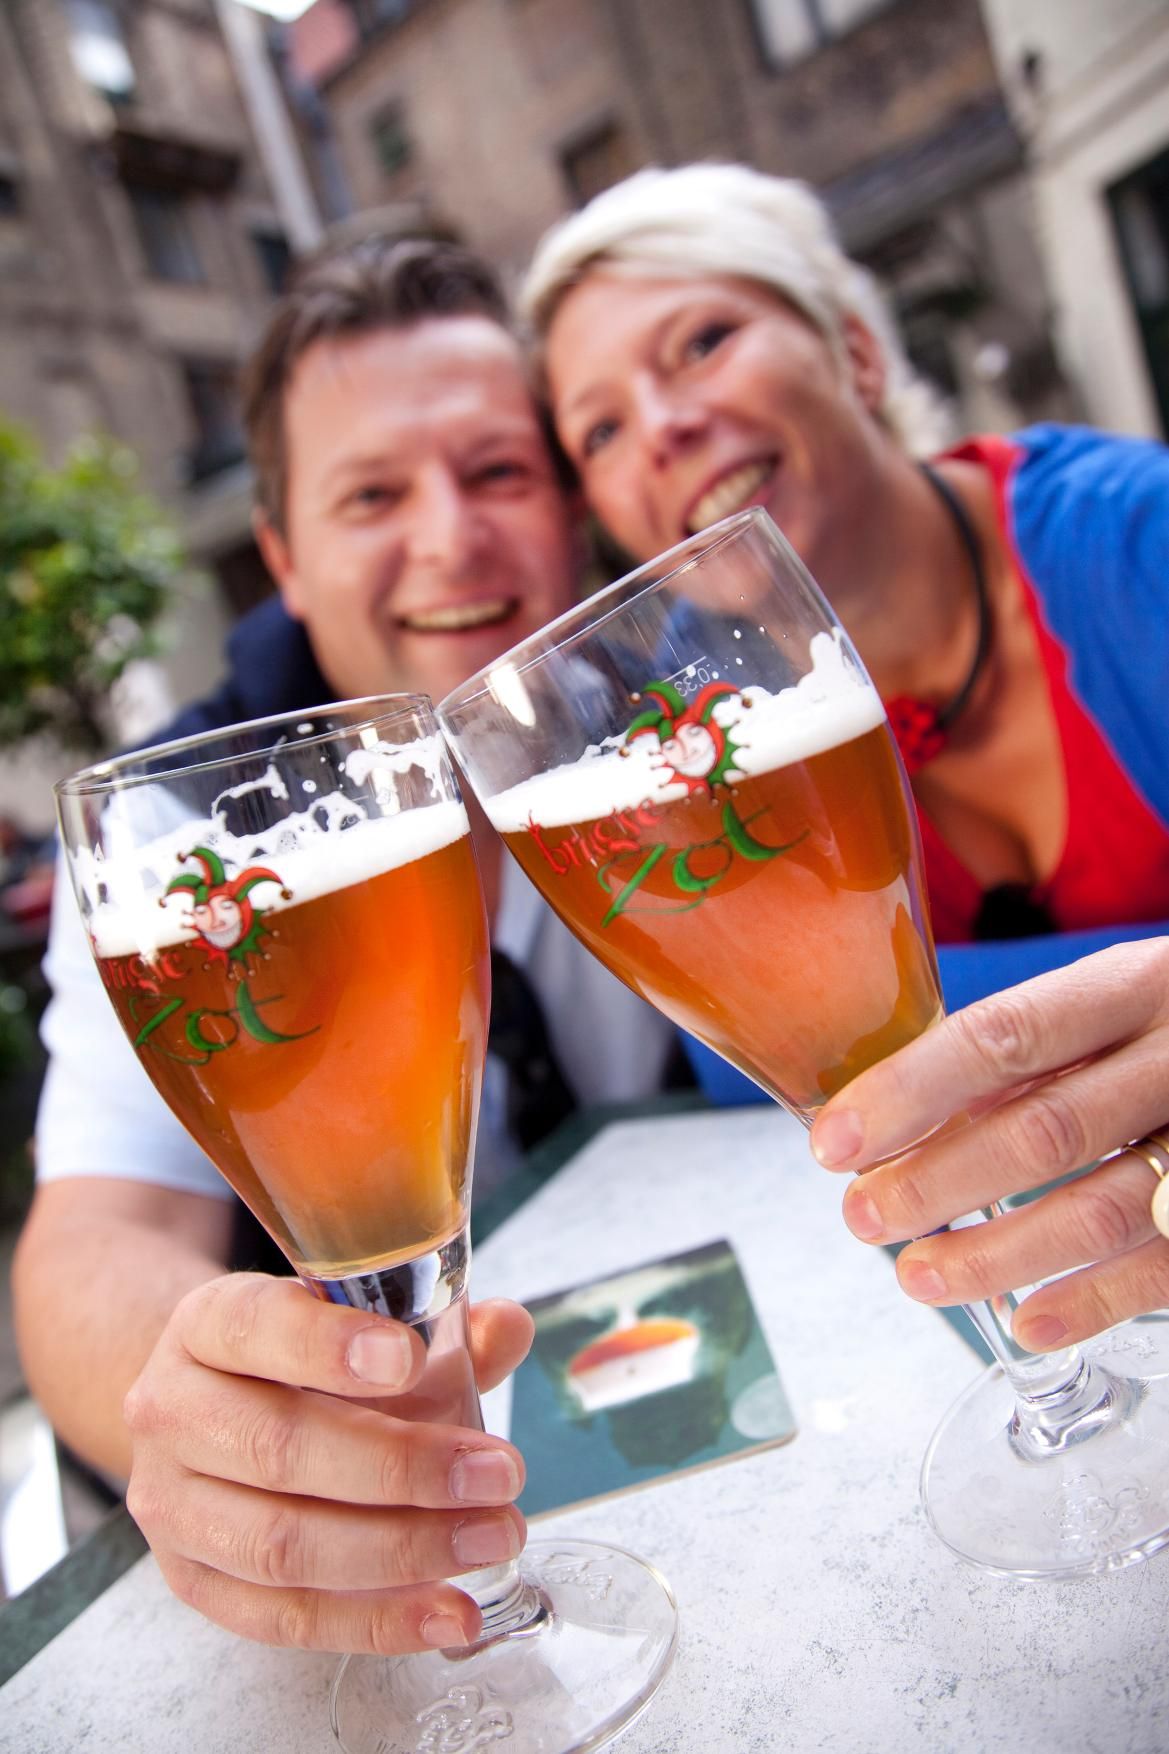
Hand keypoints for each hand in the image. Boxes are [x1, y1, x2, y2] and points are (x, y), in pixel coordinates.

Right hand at [123, 1274, 531, 1652]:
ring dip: (401, 1549)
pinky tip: (450, 1611)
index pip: (256, 1326)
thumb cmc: (298, 1359)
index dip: (329, 1345)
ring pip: (280, 1542)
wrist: (211, 1407)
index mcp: (206, 1324)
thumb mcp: (355, 1322)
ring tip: (491, 1537)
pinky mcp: (194, 1581)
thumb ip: (437, 1324)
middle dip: (401, 1468)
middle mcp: (171, 1410)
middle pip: (278, 1448)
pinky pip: (285, 1617)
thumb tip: (508, 1327)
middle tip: (497, 1472)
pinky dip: (376, 1620)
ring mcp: (171, 1504)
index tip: (412, 1359)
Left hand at [809, 940, 1168, 1350]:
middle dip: (939, 1184)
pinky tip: (1026, 1323)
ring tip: (920, 1276)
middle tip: (865, 1217)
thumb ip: (1028, 1050)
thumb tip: (897, 1111)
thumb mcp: (1113, 1001)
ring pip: (1101, 1207)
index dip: (910, 1092)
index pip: (1004, 1035)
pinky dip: (1091, 1301)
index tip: (836, 1142)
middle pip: (1045, 1129)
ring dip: (997, 1254)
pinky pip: (1163, 1265)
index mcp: (1135, 984)